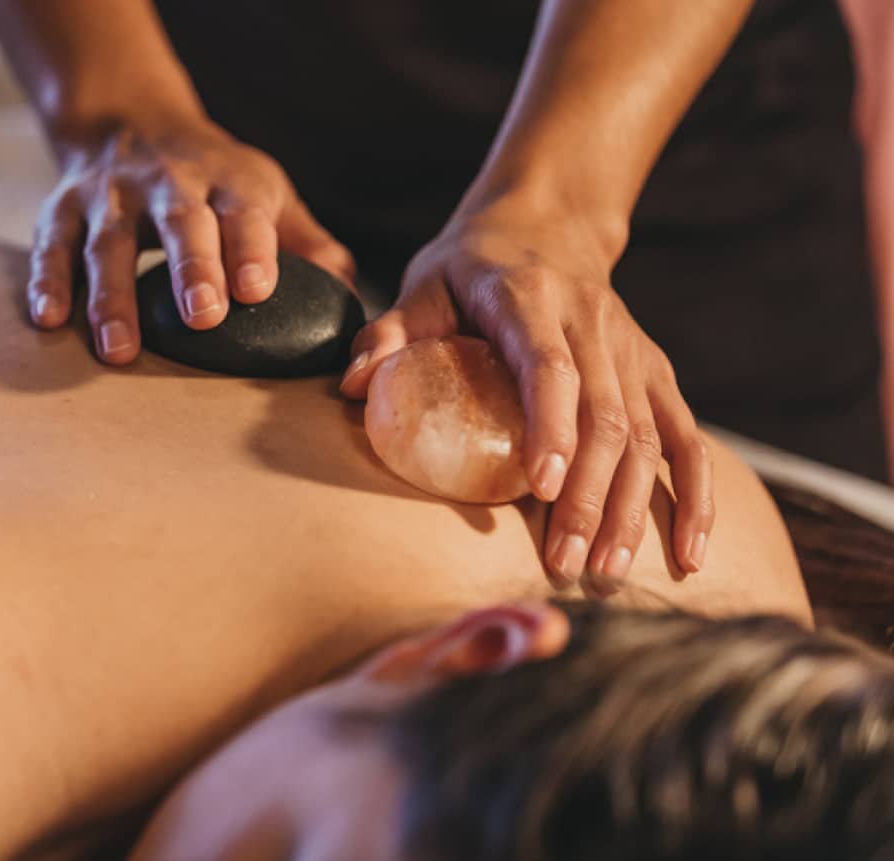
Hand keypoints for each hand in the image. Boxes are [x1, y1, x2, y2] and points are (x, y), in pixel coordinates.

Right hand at [28, 119, 354, 362]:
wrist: (128, 120)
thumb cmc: (212, 178)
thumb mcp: (263, 192)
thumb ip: (305, 242)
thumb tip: (346, 291)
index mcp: (226, 180)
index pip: (243, 211)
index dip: (252, 248)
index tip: (257, 290)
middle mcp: (167, 183)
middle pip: (180, 222)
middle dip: (192, 268)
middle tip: (203, 317)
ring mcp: (109, 196)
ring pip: (109, 242)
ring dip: (114, 296)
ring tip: (120, 349)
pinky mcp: (61, 210)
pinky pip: (52, 246)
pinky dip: (48, 280)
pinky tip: (49, 319)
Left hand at [339, 199, 713, 589]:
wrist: (549, 223)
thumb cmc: (472, 265)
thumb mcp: (424, 282)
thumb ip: (391, 332)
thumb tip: (353, 383)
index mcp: (531, 300)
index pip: (550, 367)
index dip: (551, 426)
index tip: (541, 486)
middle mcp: (593, 323)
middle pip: (604, 416)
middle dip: (589, 496)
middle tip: (565, 564)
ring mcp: (632, 350)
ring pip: (645, 436)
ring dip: (633, 509)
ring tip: (605, 572)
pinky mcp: (655, 372)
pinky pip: (684, 439)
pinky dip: (694, 497)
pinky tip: (687, 554)